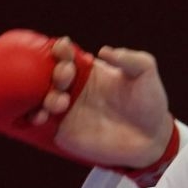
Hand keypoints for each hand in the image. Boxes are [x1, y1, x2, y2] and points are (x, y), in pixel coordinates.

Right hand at [30, 40, 173, 168]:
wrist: (152, 139)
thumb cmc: (149, 103)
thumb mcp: (145, 73)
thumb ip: (130, 58)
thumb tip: (104, 51)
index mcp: (89, 71)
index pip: (67, 56)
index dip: (61, 50)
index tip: (63, 48)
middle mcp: (74, 88)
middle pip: (50, 74)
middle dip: (54, 70)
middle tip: (66, 74)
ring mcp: (67, 109)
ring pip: (41, 96)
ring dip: (44, 95)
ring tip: (61, 102)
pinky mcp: (64, 131)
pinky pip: (41, 121)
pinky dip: (35, 117)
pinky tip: (41, 116)